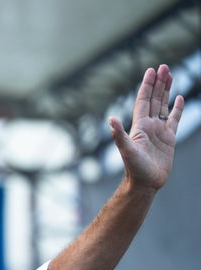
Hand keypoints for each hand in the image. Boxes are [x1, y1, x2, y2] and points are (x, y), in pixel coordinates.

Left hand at [109, 64, 183, 191]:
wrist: (145, 183)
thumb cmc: (134, 169)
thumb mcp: (126, 150)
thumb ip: (119, 135)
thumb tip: (110, 120)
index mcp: (139, 125)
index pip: (143, 100)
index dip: (147, 85)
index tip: (151, 71)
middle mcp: (148, 125)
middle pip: (153, 99)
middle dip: (158, 83)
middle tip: (163, 67)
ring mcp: (159, 131)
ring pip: (163, 105)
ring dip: (166, 91)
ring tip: (170, 75)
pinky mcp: (168, 138)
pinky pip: (174, 119)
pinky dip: (176, 108)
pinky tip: (179, 98)